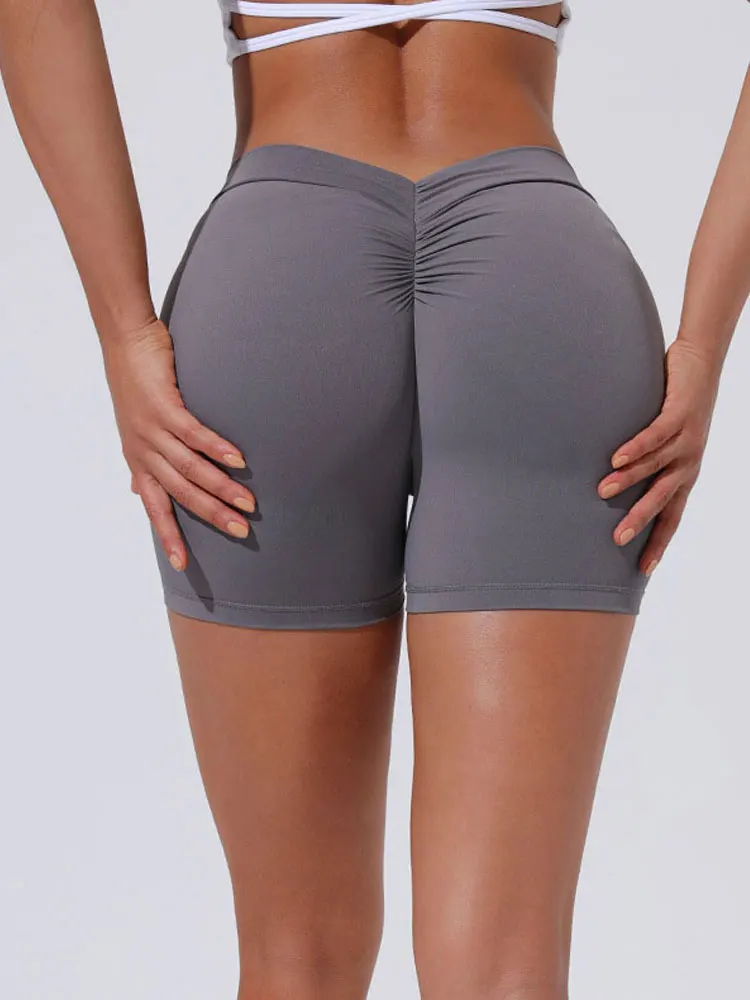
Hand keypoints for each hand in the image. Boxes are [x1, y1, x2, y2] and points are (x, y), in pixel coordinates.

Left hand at [101, 318, 255, 571]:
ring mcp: (151, 429)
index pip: (155, 507)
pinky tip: (238, 461)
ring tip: (248, 503)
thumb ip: (141, 463)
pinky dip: (217, 449)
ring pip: (191, 468)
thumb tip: (137, 489)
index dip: (169, 535)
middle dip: (211, 515)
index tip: (182, 564)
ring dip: (222, 488)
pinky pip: (193, 434)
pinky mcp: (163, 406)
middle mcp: (143, 451)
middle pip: (181, 493)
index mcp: (139, 461)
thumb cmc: (135, 384)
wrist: (125, 341)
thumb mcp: (133, 430)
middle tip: (240, 532)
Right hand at [597, 338, 721, 575]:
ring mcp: (687, 439)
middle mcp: (688, 462)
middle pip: (664, 499)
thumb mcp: (664, 441)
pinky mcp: (680, 415)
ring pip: (655, 467)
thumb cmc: (676, 403)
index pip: (673, 516)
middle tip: (616, 539)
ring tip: (602, 491)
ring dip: (628, 480)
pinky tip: (617, 458)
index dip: (658, 542)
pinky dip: (636, 448)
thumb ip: (644, 461)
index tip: (644, 569)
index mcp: (685, 474)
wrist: (702, 362)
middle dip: (640, 520)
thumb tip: (609, 480)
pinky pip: (656, 436)